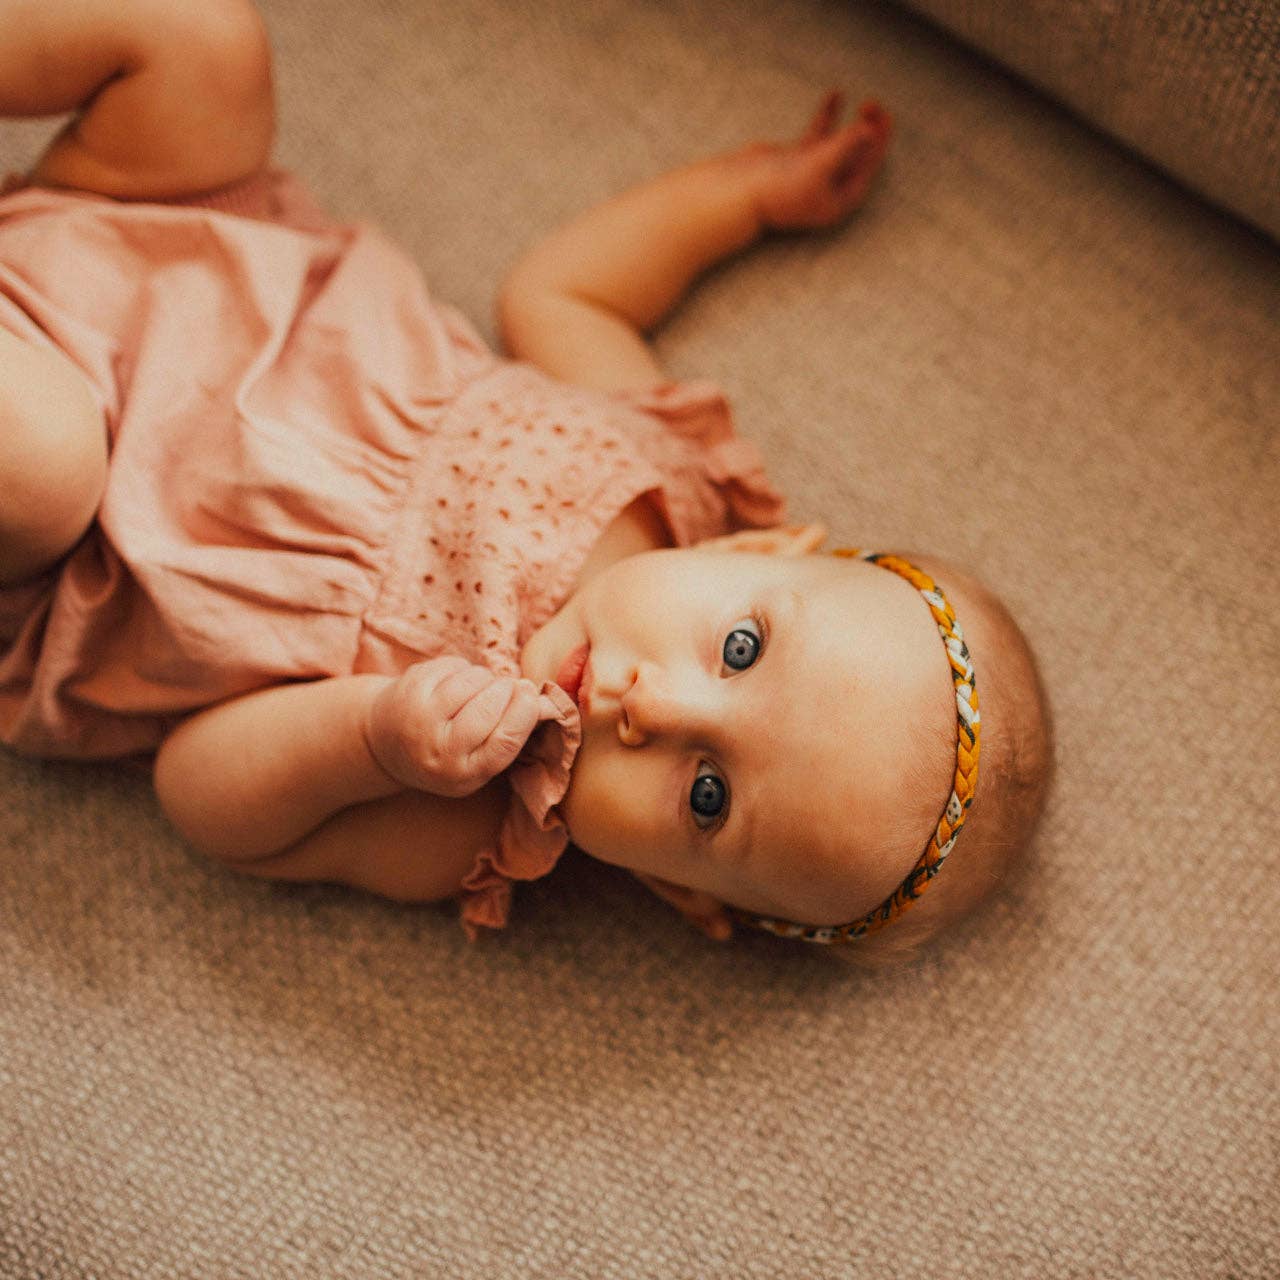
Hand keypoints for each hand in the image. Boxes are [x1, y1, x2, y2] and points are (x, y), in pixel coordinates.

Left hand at [365, 657, 547, 796]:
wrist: (387, 743)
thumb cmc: (447, 751)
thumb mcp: (477, 760)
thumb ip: (510, 736)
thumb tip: (545, 701)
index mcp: (463, 774)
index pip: (504, 740)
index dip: (524, 712)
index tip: (532, 694)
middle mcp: (438, 749)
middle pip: (490, 705)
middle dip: (507, 689)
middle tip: (508, 689)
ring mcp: (420, 716)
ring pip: (474, 680)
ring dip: (486, 678)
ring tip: (480, 690)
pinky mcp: (411, 687)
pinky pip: (455, 666)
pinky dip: (465, 670)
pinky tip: (456, 684)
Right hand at [748, 91, 892, 231]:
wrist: (740, 191)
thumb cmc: (779, 188)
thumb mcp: (818, 166)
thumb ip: (845, 147)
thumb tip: (871, 129)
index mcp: (838, 201)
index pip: (867, 168)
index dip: (879, 141)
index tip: (884, 115)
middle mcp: (829, 190)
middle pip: (858, 157)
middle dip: (869, 131)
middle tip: (874, 105)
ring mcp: (812, 176)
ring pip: (840, 146)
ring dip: (853, 124)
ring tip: (866, 102)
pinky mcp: (797, 162)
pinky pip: (819, 136)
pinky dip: (828, 117)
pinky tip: (836, 95)